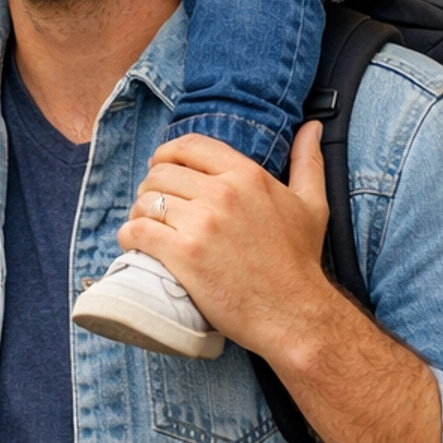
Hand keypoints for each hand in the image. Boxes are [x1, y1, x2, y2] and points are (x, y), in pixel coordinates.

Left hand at [119, 122, 330, 357]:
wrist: (294, 314)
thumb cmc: (300, 262)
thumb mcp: (312, 204)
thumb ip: (308, 162)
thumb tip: (312, 128)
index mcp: (247, 175)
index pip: (189, 146)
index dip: (167, 155)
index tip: (162, 169)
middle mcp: (223, 194)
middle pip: (161, 173)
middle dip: (151, 188)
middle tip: (156, 209)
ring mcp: (202, 224)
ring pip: (146, 201)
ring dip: (139, 214)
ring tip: (147, 228)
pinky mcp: (184, 255)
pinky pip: (138, 231)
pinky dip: (130, 236)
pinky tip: (136, 244)